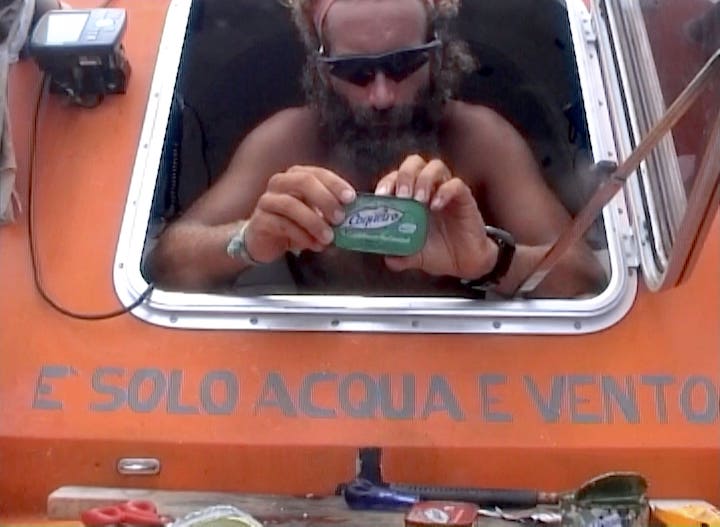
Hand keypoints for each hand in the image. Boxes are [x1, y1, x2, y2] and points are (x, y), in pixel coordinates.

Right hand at [243, 166, 355, 262]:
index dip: (335, 184)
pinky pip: (282, 225)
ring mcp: (267, 200)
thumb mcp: (315, 214)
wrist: (264, 241)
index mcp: (297, 176)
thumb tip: (354, 216)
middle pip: (304, 182)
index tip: (350, 199)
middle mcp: (280, 183)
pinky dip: (302, 236)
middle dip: (325, 199)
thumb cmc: (294, 224)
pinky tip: (313, 245)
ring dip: (314, 222)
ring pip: (291, 204)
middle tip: (340, 218)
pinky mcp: (260, 220)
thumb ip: (331, 211)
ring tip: (328, 238)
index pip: (318, 173)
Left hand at [375, 155, 497, 278]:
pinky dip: (444, 192)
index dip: (387, 182)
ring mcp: (446, 190)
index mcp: (411, 197)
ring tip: (419, 201)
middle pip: (414, 163)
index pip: (396, 177)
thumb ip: (399, 256)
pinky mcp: (464, 197)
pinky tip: (436, 206)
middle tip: (402, 196)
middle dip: (405, 176)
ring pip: (435, 167)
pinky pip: (456, 184)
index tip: (381, 196)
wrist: (464, 262)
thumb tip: (388, 258)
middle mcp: (428, 188)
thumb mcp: (414, 256)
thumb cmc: (438, 251)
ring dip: (423, 180)